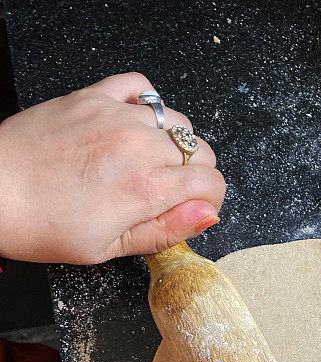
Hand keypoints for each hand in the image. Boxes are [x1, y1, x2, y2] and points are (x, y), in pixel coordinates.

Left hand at [0, 73, 225, 263]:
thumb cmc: (42, 224)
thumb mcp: (109, 247)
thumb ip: (165, 230)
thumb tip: (206, 214)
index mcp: (146, 187)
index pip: (211, 183)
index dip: (208, 201)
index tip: (191, 209)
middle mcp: (138, 145)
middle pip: (200, 152)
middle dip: (193, 175)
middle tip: (165, 192)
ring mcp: (117, 116)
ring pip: (177, 121)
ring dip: (172, 143)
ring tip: (146, 163)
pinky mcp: (94, 96)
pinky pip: (141, 87)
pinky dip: (147, 105)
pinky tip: (135, 125)